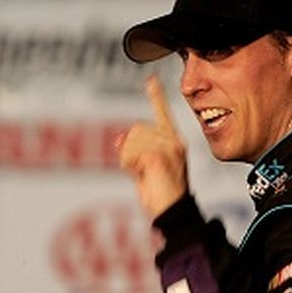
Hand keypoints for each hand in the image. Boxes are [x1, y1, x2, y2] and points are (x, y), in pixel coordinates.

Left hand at [119, 74, 188, 219]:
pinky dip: (129, 167)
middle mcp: (173, 141)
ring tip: (146, 175)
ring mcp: (167, 148)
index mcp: (173, 141)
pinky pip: (130, 154)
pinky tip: (143, 177)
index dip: (156, 96)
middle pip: (135, 130)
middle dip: (131, 151)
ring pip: (131, 141)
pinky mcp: (157, 157)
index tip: (151, 80)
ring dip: (129, 160)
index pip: (163, 113)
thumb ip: (134, 151)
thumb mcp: (145, 169)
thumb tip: (118, 139)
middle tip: (145, 171)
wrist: (173, 213)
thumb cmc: (161, 195)